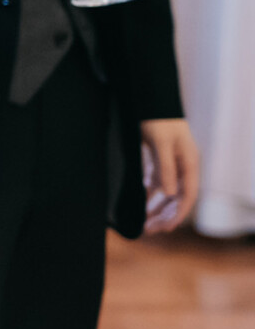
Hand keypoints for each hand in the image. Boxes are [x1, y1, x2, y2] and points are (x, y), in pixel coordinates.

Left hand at [142, 118, 199, 233]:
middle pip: (176, 198)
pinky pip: (156, 182)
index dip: (178, 214)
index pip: (187, 195)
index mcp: (189, 163)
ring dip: (156, 207)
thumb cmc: (158, 119)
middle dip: (165, 215)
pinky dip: (149, 194)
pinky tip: (140, 204)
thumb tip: (170, 193)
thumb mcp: (161, 143)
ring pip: (166, 192)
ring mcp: (172, 164)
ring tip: (144, 222)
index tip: (166, 228)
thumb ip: (166, 167)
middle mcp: (183, 166)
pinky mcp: (159, 160)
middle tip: (149, 230)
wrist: (150, 98)